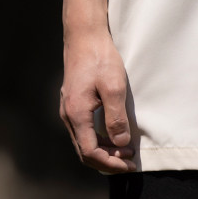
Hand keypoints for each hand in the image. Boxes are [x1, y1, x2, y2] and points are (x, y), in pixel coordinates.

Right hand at [59, 29, 136, 173]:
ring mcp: (68, 109)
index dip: (110, 162)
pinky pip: (83, 130)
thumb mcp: (114, 86)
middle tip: (129, 159)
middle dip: (107, 160)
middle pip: (84, 151)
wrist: (84, 35)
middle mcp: (68, 115)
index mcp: (76, 114)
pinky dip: (97, 138)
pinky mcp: (72, 102)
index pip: (90, 152)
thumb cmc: (100, 57)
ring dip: (103, 150)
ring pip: (83, 141)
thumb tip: (120, 144)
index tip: (129, 163)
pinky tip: (112, 133)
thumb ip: (116, 117)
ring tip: (124, 149)